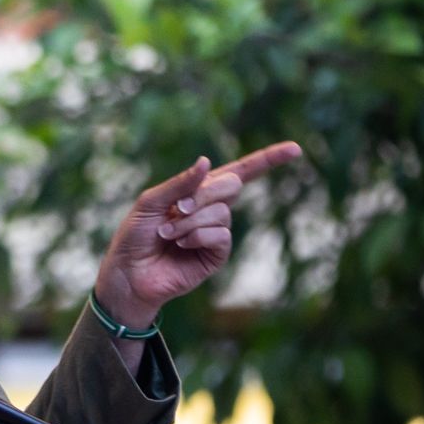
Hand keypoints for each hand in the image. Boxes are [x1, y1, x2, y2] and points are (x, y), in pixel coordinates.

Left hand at [95, 142, 303, 332]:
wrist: (128, 274)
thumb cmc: (135, 236)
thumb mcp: (150, 202)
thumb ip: (179, 183)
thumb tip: (208, 161)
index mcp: (198, 191)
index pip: (239, 172)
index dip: (267, 160)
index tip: (295, 149)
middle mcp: (211, 210)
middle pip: (232, 185)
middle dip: (202, 194)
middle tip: (176, 208)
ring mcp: (216, 233)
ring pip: (222, 212)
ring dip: (190, 220)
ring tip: (167, 233)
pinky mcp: (216, 256)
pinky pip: (221, 235)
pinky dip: (198, 236)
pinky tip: (181, 245)